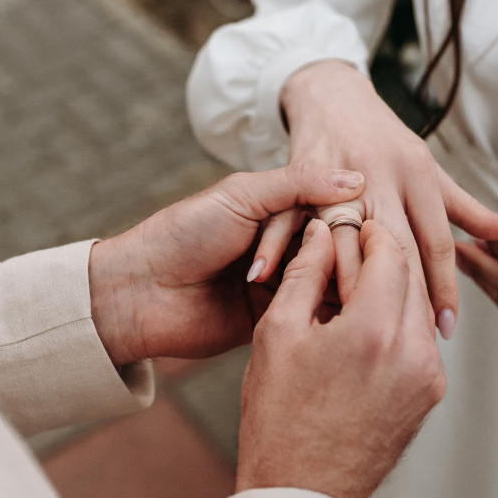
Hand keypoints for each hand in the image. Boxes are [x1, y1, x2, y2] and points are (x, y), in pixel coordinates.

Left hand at [88, 163, 364, 365]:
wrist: (140, 292)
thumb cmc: (185, 235)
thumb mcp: (242, 196)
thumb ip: (298, 184)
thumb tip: (357, 179)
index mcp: (278, 209)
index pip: (332, 212)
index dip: (347, 222)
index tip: (353, 232)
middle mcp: (284, 244)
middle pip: (334, 249)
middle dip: (342, 258)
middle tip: (341, 270)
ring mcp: (280, 283)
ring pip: (327, 282)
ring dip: (334, 286)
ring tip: (342, 293)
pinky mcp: (274, 319)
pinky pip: (309, 315)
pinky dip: (321, 313)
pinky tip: (334, 315)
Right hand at [237, 218, 445, 497]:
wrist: (304, 492)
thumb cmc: (280, 419)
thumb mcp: (277, 334)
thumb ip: (303, 273)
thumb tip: (321, 232)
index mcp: (371, 330)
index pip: (390, 252)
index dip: (370, 232)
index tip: (352, 228)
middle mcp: (412, 352)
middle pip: (412, 277)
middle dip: (385, 257)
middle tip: (353, 253)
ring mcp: (428, 377)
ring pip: (419, 308)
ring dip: (394, 291)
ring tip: (356, 292)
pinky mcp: (430, 396)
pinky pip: (421, 341)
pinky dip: (400, 324)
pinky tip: (367, 329)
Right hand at [250, 60, 497, 336]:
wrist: (331, 94)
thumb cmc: (384, 140)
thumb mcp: (431, 171)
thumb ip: (469, 210)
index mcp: (418, 174)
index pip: (436, 241)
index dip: (445, 288)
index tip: (447, 329)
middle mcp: (382, 174)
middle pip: (393, 243)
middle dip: (401, 295)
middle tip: (404, 342)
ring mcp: (338, 172)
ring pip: (342, 235)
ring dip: (342, 281)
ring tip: (345, 325)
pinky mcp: (299, 171)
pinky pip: (288, 217)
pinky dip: (277, 247)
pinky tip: (273, 281)